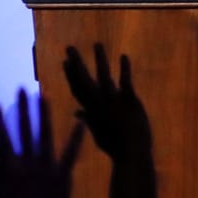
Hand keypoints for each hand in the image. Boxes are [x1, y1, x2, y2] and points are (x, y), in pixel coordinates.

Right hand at [0, 87, 85, 197]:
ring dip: (43, 114)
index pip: (2, 138)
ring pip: (44, 135)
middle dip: (22, 109)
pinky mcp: (62, 175)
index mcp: (11, 167)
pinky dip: (76, 138)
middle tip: (22, 89)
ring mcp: (46, 167)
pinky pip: (70, 154)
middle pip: (24, 130)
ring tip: (43, 96)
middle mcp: (28, 163)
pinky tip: (80, 122)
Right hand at [62, 44, 151, 162]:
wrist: (132, 153)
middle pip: (84, 80)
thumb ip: (88, 120)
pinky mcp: (129, 100)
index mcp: (91, 111)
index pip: (77, 90)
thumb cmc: (115, 146)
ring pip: (103, 76)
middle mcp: (99, 104)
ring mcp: (113, 101)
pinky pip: (125, 81)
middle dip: (76, 63)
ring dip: (100, 59)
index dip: (71, 75)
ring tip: (97, 44)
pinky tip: (124, 56)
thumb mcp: (98, 134)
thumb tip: (77, 112)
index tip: (65, 61)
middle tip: (70, 47)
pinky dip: (125, 68)